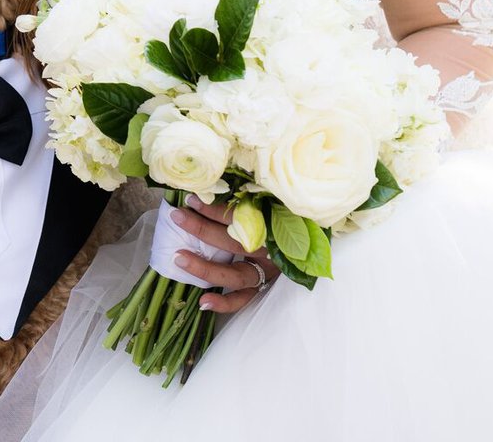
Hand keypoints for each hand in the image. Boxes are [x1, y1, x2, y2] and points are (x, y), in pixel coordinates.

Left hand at [172, 199, 276, 313]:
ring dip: (206, 268)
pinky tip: (203, 302)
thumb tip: (212, 190)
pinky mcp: (264, 288)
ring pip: (237, 275)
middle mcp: (272, 252)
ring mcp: (268, 272)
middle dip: (203, 230)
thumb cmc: (287, 221)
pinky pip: (245, 299)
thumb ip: (251, 202)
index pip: (242, 218)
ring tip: (179, 259)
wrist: (315, 247)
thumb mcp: (275, 207)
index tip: (192, 200)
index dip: (216, 209)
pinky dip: (225, 302)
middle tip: (178, 217)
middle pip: (235, 242)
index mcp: (275, 228)